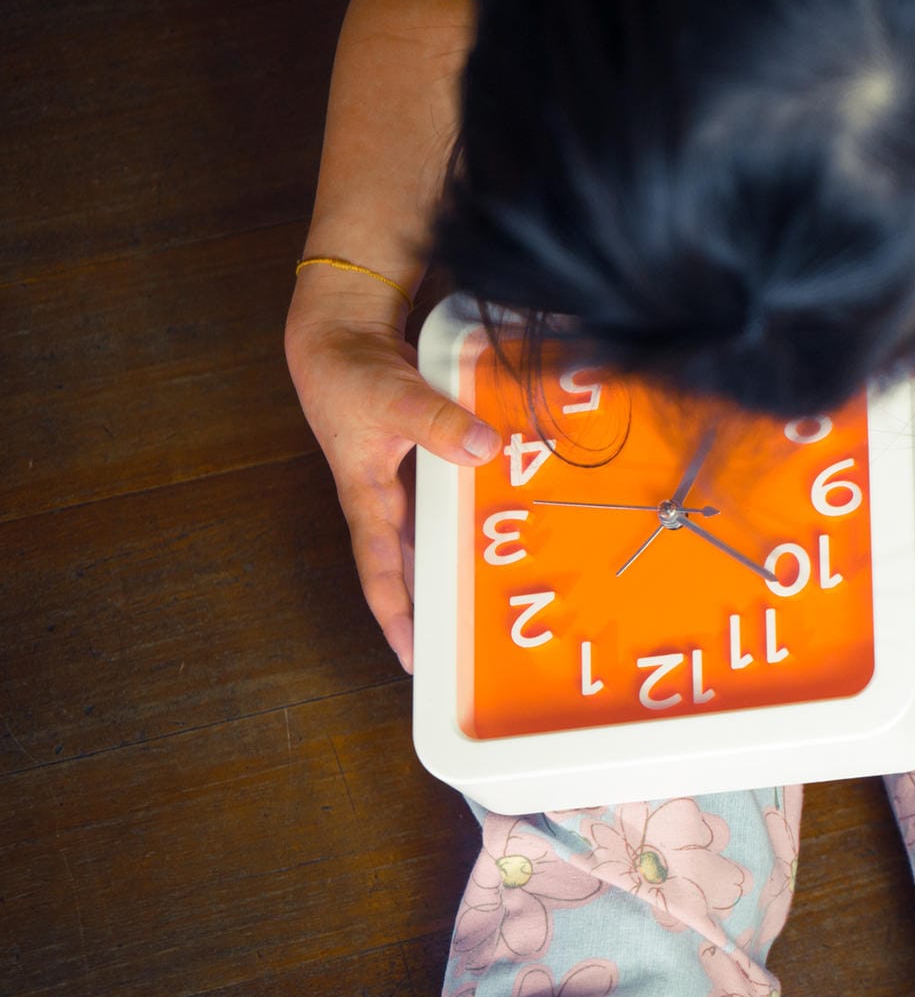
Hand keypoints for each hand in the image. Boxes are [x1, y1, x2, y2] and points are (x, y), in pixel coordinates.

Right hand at [286, 301, 501, 673]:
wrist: (337, 335)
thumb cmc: (348, 373)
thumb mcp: (393, 397)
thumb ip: (438, 424)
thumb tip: (482, 449)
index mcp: (366, 498)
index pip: (381, 573)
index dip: (397, 619)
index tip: (412, 661)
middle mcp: (382, 500)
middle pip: (409, 568)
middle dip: (431, 608)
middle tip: (461, 651)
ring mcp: (398, 484)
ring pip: (429, 538)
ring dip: (452, 566)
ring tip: (486, 605)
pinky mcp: (416, 461)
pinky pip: (444, 502)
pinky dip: (465, 517)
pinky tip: (495, 530)